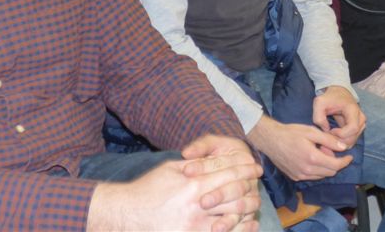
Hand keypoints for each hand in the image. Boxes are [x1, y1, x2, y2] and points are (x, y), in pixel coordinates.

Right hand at [88, 142, 261, 231]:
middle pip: (235, 195)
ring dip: (247, 210)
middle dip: (250, 188)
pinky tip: (247, 226)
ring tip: (254, 205)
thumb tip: (216, 159)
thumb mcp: (171, 169)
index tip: (255, 166)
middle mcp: (198, 204)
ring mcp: (196, 226)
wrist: (127, 214)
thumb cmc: (147, 189)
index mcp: (194, 183)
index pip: (228, 172)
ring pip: (232, 218)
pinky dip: (238, 230)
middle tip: (258, 185)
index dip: (244, 168)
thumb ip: (195, 165)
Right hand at [247, 115, 352, 181]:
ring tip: (320, 152)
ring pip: (321, 176)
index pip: (335, 165)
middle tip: (331, 150)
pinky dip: (317, 169)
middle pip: (330, 172)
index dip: (345, 161)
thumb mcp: (311, 131)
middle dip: (336, 163)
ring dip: (326, 167)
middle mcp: (307, 171)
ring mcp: (300, 176)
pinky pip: (312, 176)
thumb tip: (343, 147)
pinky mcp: (295, 177)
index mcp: (312, 158)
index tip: (349, 155)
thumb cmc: (290, 132)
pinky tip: (312, 157)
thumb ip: (328, 140)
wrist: (270, 139)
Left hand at [312, 85, 364, 147]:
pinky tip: (332, 138)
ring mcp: (360, 125)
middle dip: (338, 141)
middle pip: (352, 138)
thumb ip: (318, 116)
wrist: (339, 94)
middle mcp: (360, 119)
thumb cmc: (329, 98)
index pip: (353, 128)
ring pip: (351, 141)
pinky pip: (350, 141)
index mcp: (353, 110)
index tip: (330, 130)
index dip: (341, 134)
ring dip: (339, 143)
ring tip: (328, 137)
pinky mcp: (357, 130)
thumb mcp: (319, 103)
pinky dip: (341, 143)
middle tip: (326, 138)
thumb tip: (325, 130)